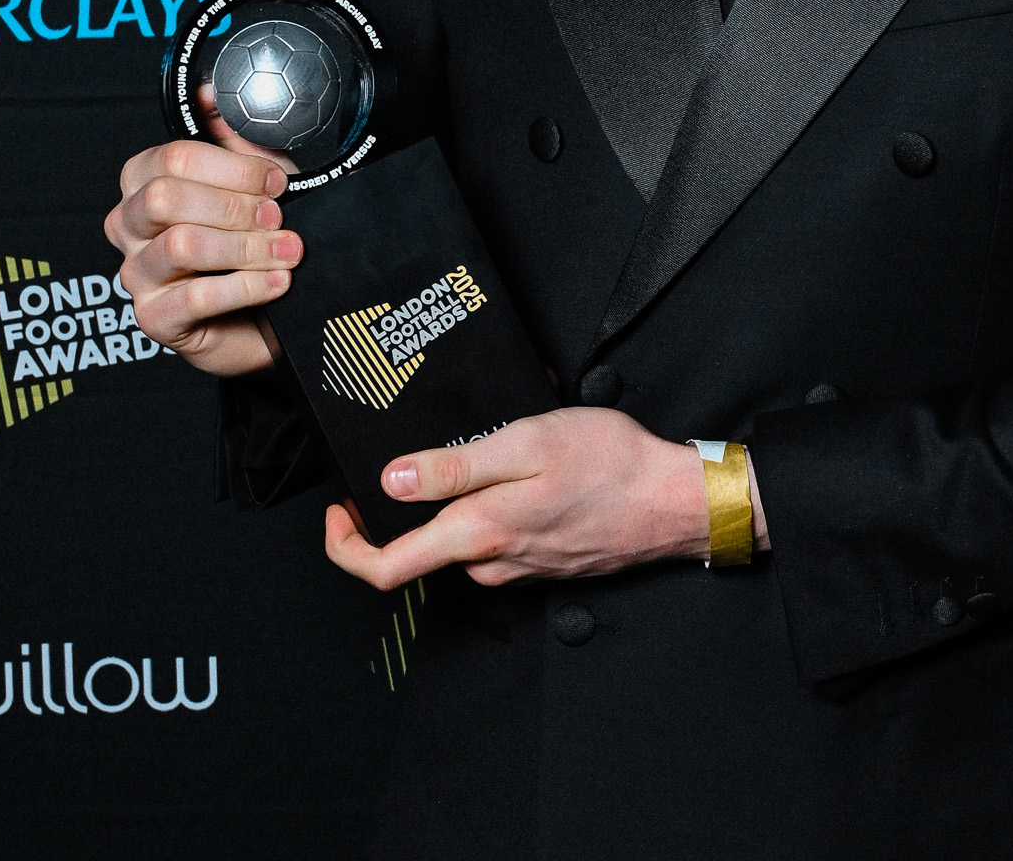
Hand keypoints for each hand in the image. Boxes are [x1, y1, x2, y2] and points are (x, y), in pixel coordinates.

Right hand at [104, 99, 300, 376]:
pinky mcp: (154, 318)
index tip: (275, 180)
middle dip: (234, 205)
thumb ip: (233, 139)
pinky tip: (277, 282)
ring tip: (287, 251)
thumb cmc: (251, 239)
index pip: (173, 157)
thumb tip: (214, 92)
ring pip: (180, 245)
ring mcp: (137, 273)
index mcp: (145, 181)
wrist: (262, 312)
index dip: (233, 167)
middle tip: (277, 217)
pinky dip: (245, 286)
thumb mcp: (251, 184)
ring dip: (246, 247)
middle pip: (167, 197)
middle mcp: (130, 224)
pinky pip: (194, 298)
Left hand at [323, 407, 767, 591]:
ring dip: (461, 499)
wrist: (672, 501)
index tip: (340, 512)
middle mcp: (490, 563)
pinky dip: (495, 505)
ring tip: (486, 444)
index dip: (346, 546)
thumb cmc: (609, 464)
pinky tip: (522, 469)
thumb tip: (391, 482)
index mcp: (478, 534)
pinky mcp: (540, 562)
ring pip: (461, 540)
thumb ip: (456, 467)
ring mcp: (516, 568)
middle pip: (419, 552)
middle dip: (408, 506)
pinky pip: (497, 539)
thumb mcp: (526, 443)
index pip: (385, 569)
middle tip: (410, 457)